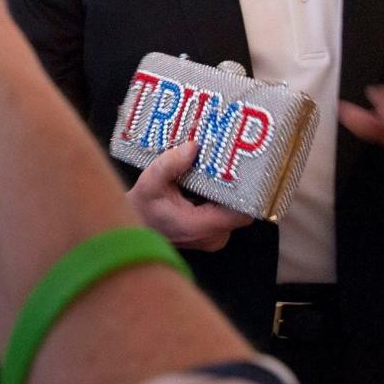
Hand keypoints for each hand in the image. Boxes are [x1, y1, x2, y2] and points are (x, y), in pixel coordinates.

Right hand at [126, 142, 252, 250]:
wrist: (136, 227)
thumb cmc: (142, 209)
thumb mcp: (149, 183)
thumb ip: (169, 165)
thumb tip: (193, 146)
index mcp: (200, 227)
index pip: (241, 214)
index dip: (247, 193)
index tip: (244, 170)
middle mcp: (213, 237)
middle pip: (241, 209)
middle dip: (238, 186)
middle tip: (232, 160)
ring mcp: (214, 237)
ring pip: (235, 210)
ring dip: (230, 191)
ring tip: (223, 167)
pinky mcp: (213, 233)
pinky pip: (227, 213)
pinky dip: (223, 197)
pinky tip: (213, 180)